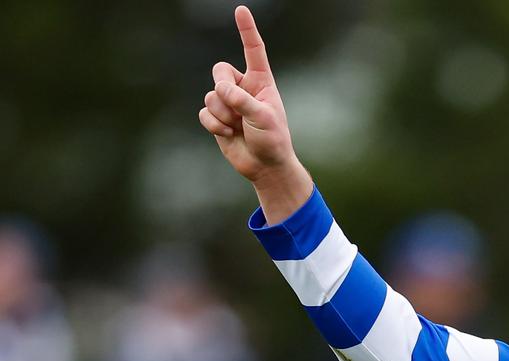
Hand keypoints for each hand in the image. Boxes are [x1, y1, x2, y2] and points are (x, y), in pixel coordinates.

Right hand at [200, 5, 310, 220]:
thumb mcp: (263, 118)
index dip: (247, 30)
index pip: (254, 51)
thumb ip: (242, 100)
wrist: (265, 166)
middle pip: (220, 70)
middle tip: (236, 105)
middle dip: (223, 87)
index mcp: (262, 82)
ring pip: (211, 94)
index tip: (241, 10)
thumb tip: (219, 90)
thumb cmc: (273, 140)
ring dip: (223, 113)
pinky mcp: (217, 118)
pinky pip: (204, 112)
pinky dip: (214, 124)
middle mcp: (243, 88)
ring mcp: (229, 102)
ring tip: (238, 127)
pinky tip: (227, 134)